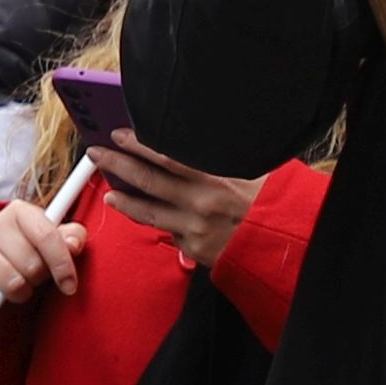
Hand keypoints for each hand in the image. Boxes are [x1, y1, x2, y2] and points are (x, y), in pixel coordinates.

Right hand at [0, 195, 82, 315]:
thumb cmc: (30, 247)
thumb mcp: (53, 237)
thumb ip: (72, 237)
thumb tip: (74, 244)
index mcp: (20, 210)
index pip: (47, 237)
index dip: (62, 265)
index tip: (69, 285)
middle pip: (31, 265)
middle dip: (39, 278)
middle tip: (35, 276)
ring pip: (11, 283)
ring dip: (21, 292)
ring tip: (20, 283)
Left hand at [86, 136, 261, 263]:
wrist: (286, 245)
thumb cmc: (272, 204)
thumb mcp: (253, 172)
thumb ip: (221, 161)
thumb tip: (194, 143)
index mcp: (216, 179)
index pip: (167, 157)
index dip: (139, 144)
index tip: (120, 134)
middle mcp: (202, 204)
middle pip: (149, 181)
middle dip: (118, 165)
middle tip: (98, 153)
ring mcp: (196, 229)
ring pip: (149, 213)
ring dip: (124, 199)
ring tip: (109, 189)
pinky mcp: (195, 250)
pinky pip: (168, 233)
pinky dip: (152, 222)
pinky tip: (139, 214)